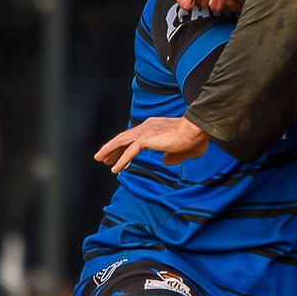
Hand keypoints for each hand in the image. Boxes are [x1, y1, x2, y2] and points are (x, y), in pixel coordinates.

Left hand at [95, 115, 209, 173]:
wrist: (196, 130)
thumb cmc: (195, 138)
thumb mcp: (183, 151)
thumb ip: (173, 156)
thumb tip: (166, 162)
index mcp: (155, 126)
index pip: (135, 136)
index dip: (126, 146)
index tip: (119, 153)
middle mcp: (147, 126)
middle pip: (124, 138)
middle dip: (113, 148)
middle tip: (103, 157)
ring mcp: (145, 132)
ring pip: (121, 142)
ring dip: (109, 151)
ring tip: (100, 159)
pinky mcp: (145, 140)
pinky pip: (129, 152)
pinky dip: (120, 160)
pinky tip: (114, 169)